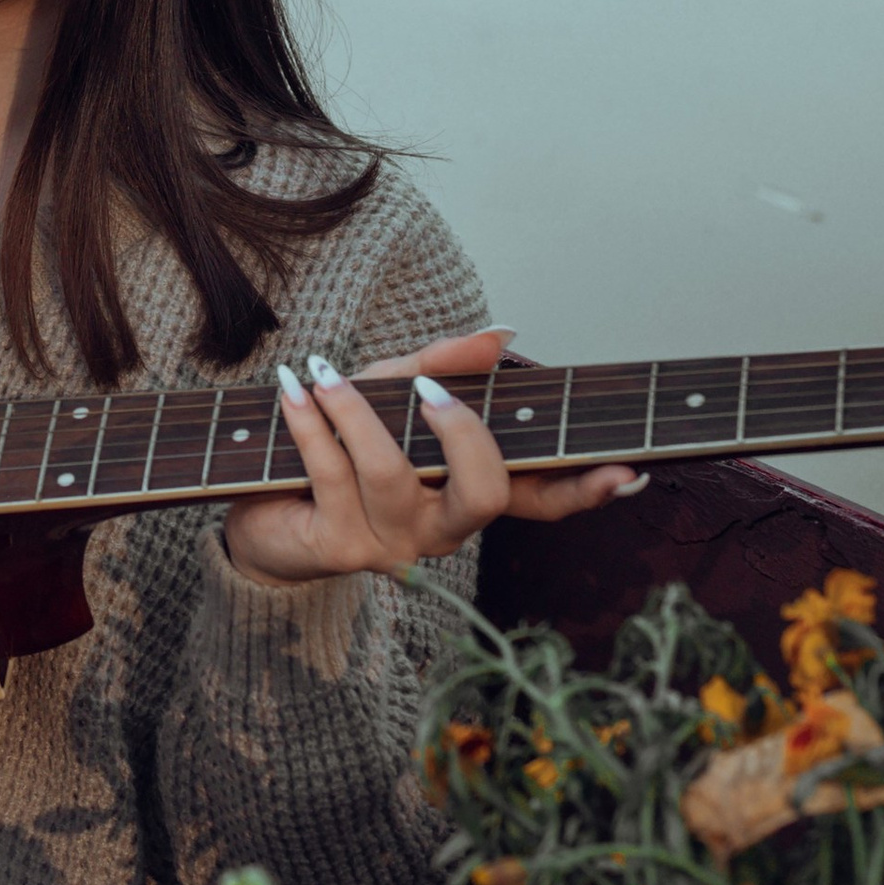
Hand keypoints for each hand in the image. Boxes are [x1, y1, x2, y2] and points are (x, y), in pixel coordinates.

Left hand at [222, 328, 644, 586]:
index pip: (542, 499)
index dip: (587, 489)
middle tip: (428, 393)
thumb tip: (504, 336)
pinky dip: (311, 422)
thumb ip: (444, 366)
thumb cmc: (335, 451)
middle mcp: (442, 529)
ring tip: (321, 374)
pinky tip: (293, 391)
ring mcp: (394, 545)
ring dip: (354, 410)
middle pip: (487, 493)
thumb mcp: (391, 393)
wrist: (257, 511)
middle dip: (463, 432)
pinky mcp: (340, 549)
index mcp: (465, 494)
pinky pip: (332, 475)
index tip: (626, 470)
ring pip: (393, 472)